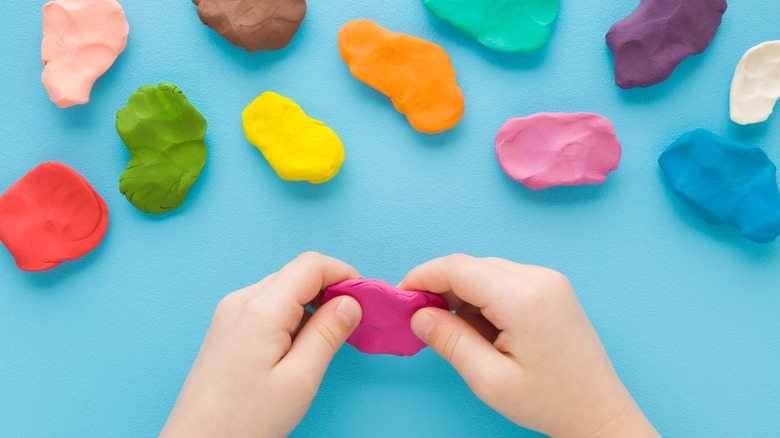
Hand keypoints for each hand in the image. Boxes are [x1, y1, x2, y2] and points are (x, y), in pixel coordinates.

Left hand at [161, 252, 362, 437]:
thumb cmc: (245, 419)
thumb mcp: (299, 379)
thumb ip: (327, 334)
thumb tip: (351, 302)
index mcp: (260, 308)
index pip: (311, 264)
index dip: (344, 274)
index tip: (366, 299)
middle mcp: (241, 300)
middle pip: (297, 275)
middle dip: (330, 290)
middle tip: (352, 324)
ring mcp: (230, 312)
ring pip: (284, 289)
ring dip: (312, 305)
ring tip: (327, 340)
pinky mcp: (227, 327)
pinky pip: (268, 306)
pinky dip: (293, 316)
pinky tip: (300, 346)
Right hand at [400, 255, 657, 437]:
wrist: (599, 412)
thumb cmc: (549, 402)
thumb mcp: (490, 380)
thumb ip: (450, 341)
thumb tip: (419, 315)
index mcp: (523, 299)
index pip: (458, 268)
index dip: (422, 277)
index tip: (400, 297)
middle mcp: (539, 278)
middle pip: (471, 265)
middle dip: (440, 286)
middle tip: (422, 319)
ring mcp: (549, 279)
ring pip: (486, 270)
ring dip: (462, 292)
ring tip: (460, 333)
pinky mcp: (552, 287)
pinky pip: (504, 278)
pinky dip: (483, 295)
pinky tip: (483, 327)